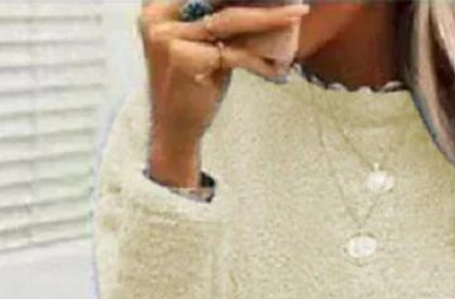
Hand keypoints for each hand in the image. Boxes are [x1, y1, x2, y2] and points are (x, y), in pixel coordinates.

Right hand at [139, 1, 309, 184]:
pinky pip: (234, 53)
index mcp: (158, 7)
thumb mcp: (203, 45)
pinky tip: (279, 66)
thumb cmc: (194, 87)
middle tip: (292, 2)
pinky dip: (259, 60)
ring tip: (296, 14)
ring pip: (230, 21)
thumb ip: (220, 21)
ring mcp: (168, 38)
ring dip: (269, 18)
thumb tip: (262, 2)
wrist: (175, 130)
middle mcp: (158, 17)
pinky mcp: (185, 60)